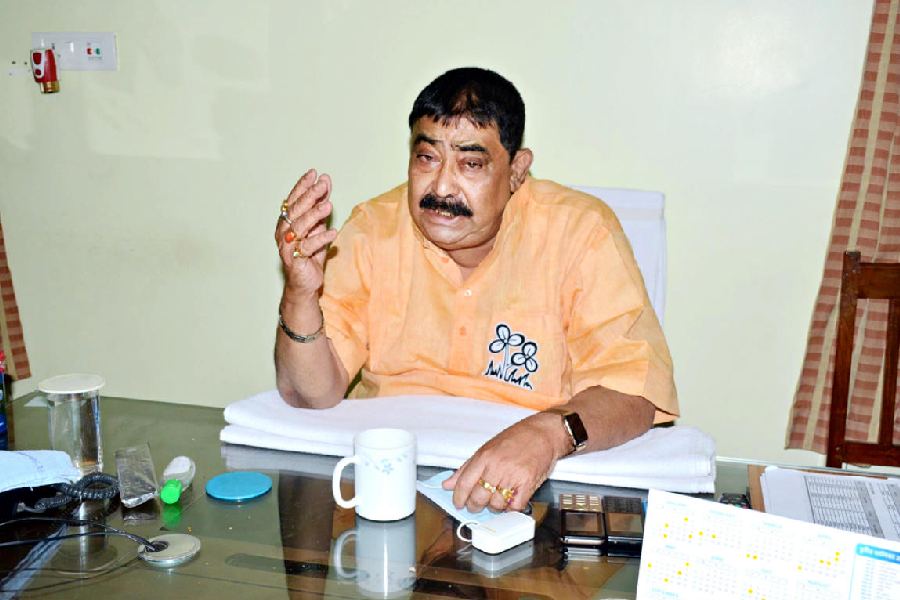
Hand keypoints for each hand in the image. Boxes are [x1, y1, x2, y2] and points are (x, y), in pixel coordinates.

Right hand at [275, 169, 338, 296]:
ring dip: (314, 215)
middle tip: (323, 184)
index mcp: (285, 222)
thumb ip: (320, 207)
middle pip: (295, 211)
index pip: (292, 200)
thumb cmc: (310, 254)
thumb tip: (325, 183)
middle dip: (309, 196)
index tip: (314, 173)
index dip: (302, 186)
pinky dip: (320, 239)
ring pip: (300, 227)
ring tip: (328, 206)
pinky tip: (333, 232)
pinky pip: (307, 247)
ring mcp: (287, 246)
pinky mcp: (295, 260)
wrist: (305, 283)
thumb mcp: (318, 227)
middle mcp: (283, 233)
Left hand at [442, 414, 567, 512]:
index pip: (464, 483)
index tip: (458, 503)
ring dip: (494, 507)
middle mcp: (497, 467)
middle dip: (475, 506)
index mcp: (485, 456)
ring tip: (496, 499)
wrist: (543, 433)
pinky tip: (510, 501)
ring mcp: (513, 476)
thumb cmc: (516, 438)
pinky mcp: (528, 484)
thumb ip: (466, 468)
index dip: (459, 498)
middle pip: (478, 497)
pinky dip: (511, 508)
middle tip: (476, 505)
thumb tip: (448, 483)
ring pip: (496, 505)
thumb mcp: (487, 448)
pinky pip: (515, 506)